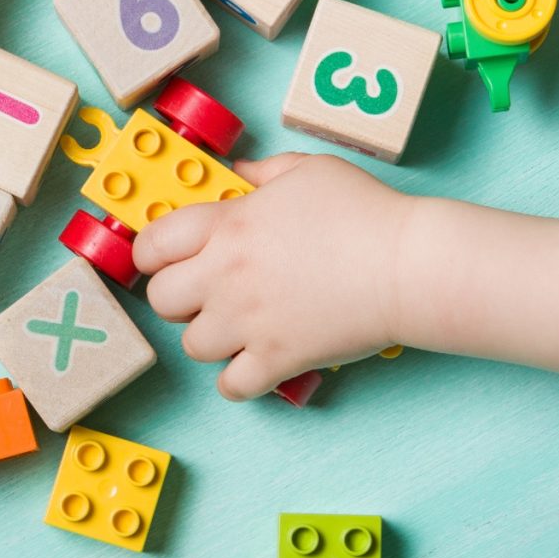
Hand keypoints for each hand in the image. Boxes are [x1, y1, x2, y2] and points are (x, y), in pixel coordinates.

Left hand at [132, 153, 412, 400]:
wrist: (407, 263)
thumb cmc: (363, 210)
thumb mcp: (308, 170)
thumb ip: (264, 170)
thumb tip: (239, 171)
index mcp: (228, 225)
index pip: (152, 243)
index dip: (151, 253)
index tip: (163, 258)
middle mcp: (226, 274)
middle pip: (161, 299)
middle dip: (176, 296)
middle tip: (201, 292)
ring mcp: (249, 321)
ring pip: (191, 346)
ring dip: (207, 338)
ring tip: (233, 327)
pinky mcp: (278, 358)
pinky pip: (232, 387)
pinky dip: (238, 380)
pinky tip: (253, 362)